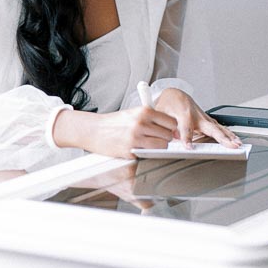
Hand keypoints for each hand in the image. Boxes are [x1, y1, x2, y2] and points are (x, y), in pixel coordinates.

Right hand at [53, 104, 178, 158]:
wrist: (94, 130)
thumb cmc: (115, 123)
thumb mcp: (134, 113)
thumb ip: (152, 119)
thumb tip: (172, 129)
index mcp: (144, 112)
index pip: (171, 122)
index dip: (171, 128)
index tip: (167, 132)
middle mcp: (141, 124)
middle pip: (168, 135)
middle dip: (165, 138)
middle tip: (155, 139)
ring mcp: (136, 138)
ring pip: (162, 146)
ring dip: (158, 148)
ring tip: (148, 145)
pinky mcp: (131, 151)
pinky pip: (149, 155)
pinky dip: (147, 154)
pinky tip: (139, 150)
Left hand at [152, 88, 241, 150]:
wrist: (175, 95)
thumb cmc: (169, 104)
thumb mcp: (162, 113)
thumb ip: (167, 126)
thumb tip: (174, 138)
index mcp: (184, 113)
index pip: (186, 128)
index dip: (187, 138)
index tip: (189, 147)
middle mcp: (197, 115)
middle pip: (211, 128)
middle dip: (221, 137)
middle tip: (230, 145)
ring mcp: (204, 118)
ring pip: (219, 128)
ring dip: (229, 137)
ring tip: (237, 145)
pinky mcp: (208, 120)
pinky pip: (220, 128)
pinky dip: (229, 134)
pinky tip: (235, 140)